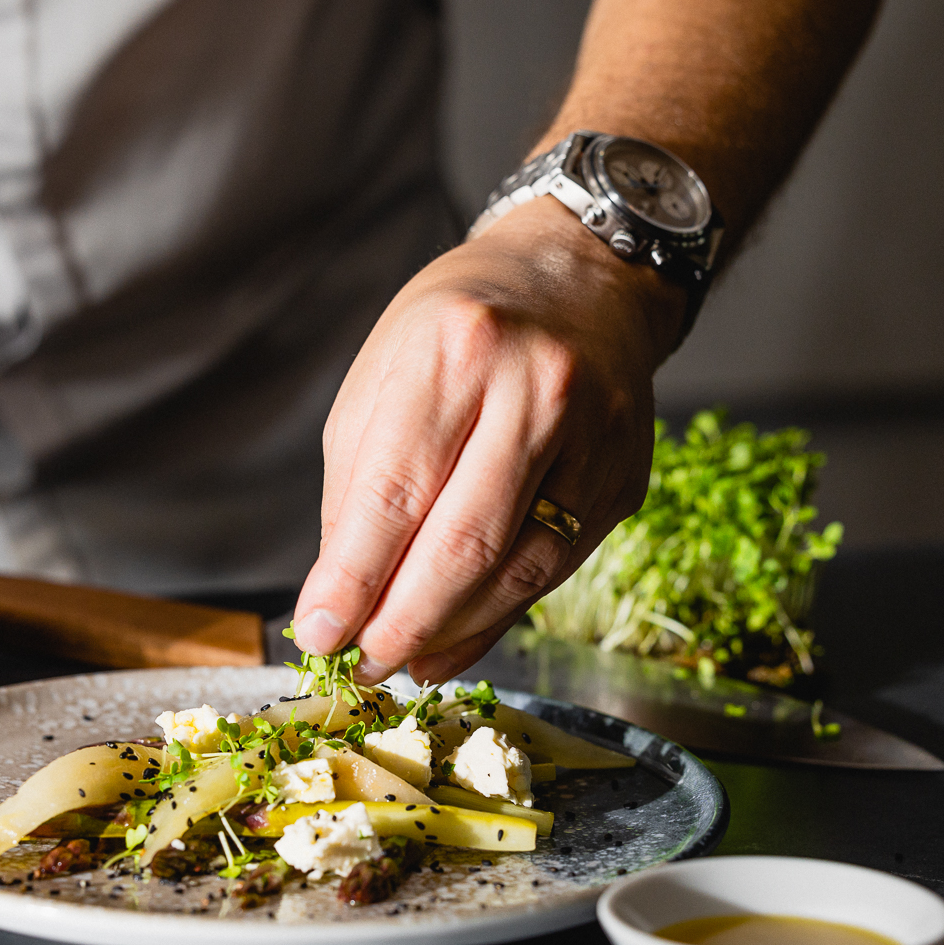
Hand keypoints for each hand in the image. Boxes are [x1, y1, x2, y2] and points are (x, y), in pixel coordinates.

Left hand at [290, 197, 681, 683]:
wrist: (581, 280)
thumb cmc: (460, 329)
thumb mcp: (380, 379)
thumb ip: (358, 487)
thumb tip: (341, 595)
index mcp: (456, 352)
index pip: (394, 492)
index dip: (353, 578)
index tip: (318, 633)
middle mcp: (536, 391)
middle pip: (463, 544)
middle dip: (402, 623)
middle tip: (361, 664)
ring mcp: (595, 438)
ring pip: (518, 571)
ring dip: (451, 633)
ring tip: (401, 659)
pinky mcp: (625, 479)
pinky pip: (554, 571)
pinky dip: (497, 616)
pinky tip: (455, 639)